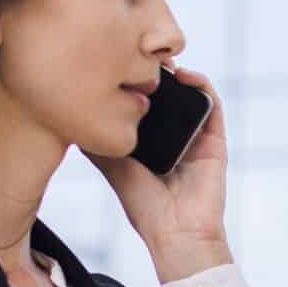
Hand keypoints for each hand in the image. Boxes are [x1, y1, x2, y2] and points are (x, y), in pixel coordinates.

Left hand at [82, 64, 231, 278]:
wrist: (176, 235)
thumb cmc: (145, 209)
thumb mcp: (113, 168)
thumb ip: (99, 144)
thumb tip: (72, 117)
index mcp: (154, 142)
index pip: (147, 104)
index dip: (135, 82)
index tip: (117, 62)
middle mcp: (176, 135)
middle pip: (168, 95)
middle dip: (155, 72)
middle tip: (137, 52)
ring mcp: (197, 136)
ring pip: (190, 93)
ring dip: (178, 72)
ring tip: (159, 60)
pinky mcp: (215, 140)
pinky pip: (212, 104)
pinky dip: (201, 85)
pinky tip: (184, 75)